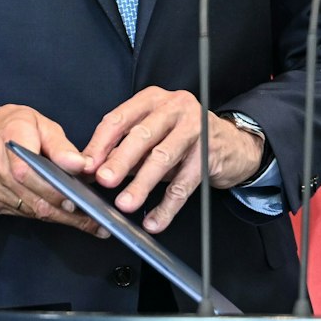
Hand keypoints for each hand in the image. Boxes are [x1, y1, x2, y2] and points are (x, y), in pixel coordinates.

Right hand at [0, 105, 106, 236]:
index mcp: (10, 136)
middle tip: (93, 219)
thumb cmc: (12, 126)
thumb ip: (61, 146)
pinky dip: (44, 215)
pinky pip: (22, 213)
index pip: (29, 170)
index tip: (76, 199)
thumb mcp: (40, 123)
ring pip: (30, 209)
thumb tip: (82, 166)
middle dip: (65, 210)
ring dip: (59, 217)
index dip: (53, 189)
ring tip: (87, 222)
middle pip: (32, 196)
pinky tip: (62, 215)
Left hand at [85, 89, 265, 232]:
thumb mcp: (152, 137)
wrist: (234, 145)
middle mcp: (174, 108)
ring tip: (125, 204)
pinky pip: (184, 184)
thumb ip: (123, 148)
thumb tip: (91, 169)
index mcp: (151, 100)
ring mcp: (195, 129)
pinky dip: (167, 206)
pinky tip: (154, 221)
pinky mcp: (210, 154)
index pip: (119, 119)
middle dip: (120, 160)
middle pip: (141, 136)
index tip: (86, 166)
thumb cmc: (183, 139)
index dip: (100, 144)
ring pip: (163, 158)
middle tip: (103, 180)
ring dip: (142, 184)